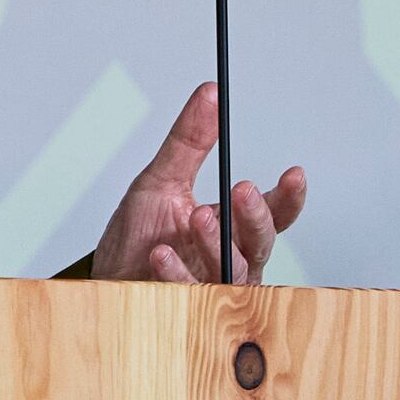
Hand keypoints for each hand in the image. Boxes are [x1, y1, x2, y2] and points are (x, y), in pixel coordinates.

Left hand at [86, 82, 306, 283]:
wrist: (106, 277)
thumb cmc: (137, 236)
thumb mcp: (161, 178)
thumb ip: (190, 140)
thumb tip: (210, 95)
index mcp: (230, 225)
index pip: (272, 213)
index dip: (288, 197)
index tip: (293, 174)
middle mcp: (228, 255)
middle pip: (260, 241)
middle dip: (255, 215)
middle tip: (242, 191)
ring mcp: (210, 282)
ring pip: (233, 269)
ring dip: (216, 242)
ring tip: (197, 217)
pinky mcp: (184, 303)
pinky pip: (190, 292)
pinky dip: (177, 271)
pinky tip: (162, 253)